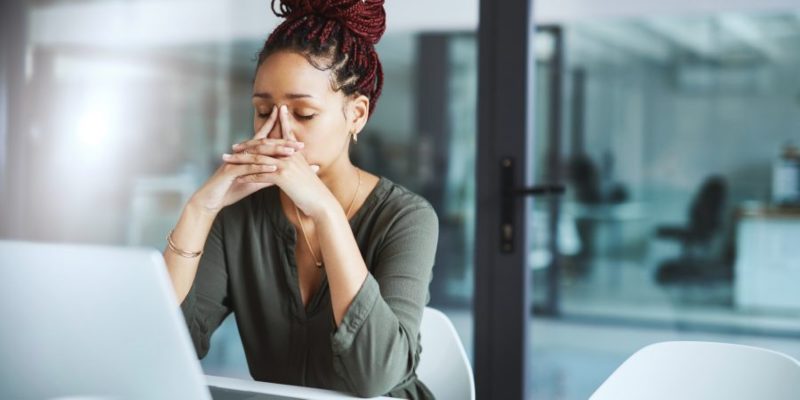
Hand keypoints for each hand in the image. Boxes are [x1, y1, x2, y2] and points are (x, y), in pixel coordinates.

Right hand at [188, 106, 304, 213]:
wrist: (211, 200)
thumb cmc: (232, 189)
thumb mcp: (254, 181)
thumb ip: (268, 174)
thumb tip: (285, 172)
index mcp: (247, 154)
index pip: (264, 139)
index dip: (276, 130)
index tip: (294, 127)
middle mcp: (241, 154)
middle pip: (264, 144)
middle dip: (282, 142)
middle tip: (300, 144)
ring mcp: (235, 161)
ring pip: (258, 153)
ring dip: (275, 152)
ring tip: (291, 152)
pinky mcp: (230, 171)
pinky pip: (248, 167)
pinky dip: (261, 166)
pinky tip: (274, 166)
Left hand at [232, 105, 336, 218]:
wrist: (321, 202)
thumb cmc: (313, 190)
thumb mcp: (305, 172)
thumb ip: (298, 163)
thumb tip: (290, 161)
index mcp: (295, 152)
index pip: (282, 134)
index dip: (272, 126)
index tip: (257, 126)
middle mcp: (290, 155)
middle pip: (264, 145)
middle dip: (247, 145)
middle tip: (233, 147)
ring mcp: (286, 164)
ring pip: (258, 159)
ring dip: (240, 160)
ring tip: (228, 162)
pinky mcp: (282, 176)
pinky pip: (260, 174)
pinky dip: (248, 176)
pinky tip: (238, 179)